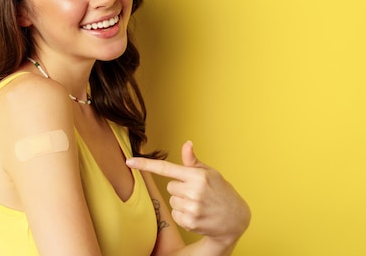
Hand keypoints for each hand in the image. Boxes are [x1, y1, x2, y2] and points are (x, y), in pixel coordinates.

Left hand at [126, 141, 249, 244]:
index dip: (145, 165)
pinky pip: (175, 214)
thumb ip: (193, 161)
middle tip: (197, 193)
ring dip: (182, 202)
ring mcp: (192, 208)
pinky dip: (183, 215)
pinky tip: (198, 214)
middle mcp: (194, 191)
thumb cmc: (222, 192)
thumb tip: (186, 143)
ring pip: (172, 201)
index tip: (129, 161)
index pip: (166, 168)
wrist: (236, 219)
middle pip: (169, 186)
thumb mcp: (210, 173)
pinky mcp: (190, 222)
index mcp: (198, 176)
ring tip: (199, 204)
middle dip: (180, 188)